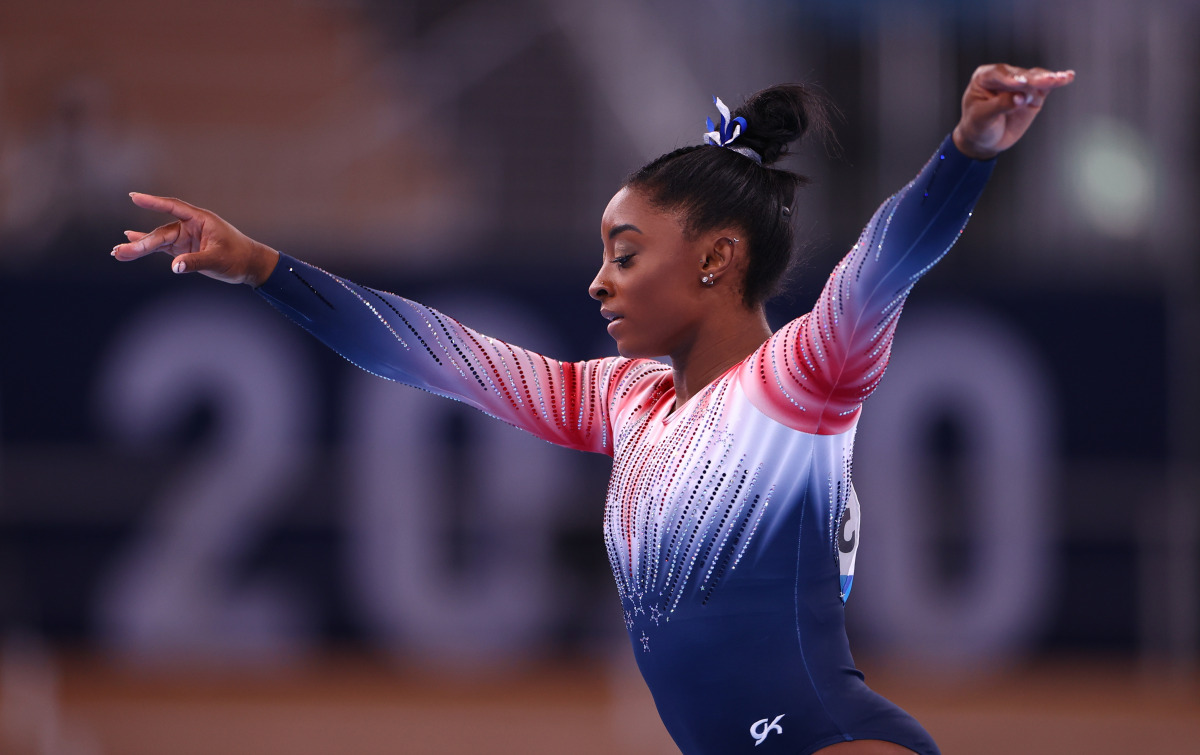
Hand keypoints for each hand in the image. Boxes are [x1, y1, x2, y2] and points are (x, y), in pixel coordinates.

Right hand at [111, 193, 279, 286]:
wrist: (250, 265)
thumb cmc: (238, 257)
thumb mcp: (218, 260)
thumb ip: (195, 262)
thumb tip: (174, 267)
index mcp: (200, 220)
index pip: (173, 207)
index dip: (153, 203)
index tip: (134, 197)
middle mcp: (190, 226)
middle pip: (160, 233)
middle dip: (140, 243)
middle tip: (120, 251)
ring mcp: (185, 238)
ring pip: (157, 241)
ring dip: (138, 248)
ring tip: (117, 253)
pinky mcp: (184, 249)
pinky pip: (161, 247)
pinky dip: (146, 248)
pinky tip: (129, 245)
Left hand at [952, 64, 1074, 159]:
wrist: (985, 140)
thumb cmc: (977, 126)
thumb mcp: (982, 117)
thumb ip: (1000, 105)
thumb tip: (1020, 97)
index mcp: (985, 77)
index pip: (999, 74)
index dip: (1010, 78)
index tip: (1020, 84)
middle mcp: (1004, 76)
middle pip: (1021, 75)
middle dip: (1034, 79)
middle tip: (1047, 81)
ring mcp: (1021, 84)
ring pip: (1036, 78)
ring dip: (1049, 78)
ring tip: (1061, 79)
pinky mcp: (1033, 93)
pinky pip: (1045, 86)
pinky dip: (1056, 82)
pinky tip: (1067, 77)